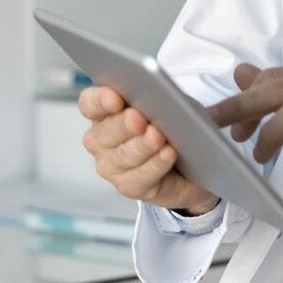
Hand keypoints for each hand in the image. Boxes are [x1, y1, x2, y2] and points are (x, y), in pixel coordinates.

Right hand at [77, 85, 219, 214]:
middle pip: (106, 131)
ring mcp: (111, 166)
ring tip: (158, 137)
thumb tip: (159, 96)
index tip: (115, 98)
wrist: (191, 159)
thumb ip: (157, 97)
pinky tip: (168, 153)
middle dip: (124, 124)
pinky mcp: (128, 186)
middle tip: (138, 118)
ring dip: (142, 146)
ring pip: (123, 156)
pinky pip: (141, 177)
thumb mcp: (169, 103)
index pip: (91, 103)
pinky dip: (156, 164)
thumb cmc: (174, 123)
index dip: (100, 100)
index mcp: (104, 111)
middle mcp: (100, 140)